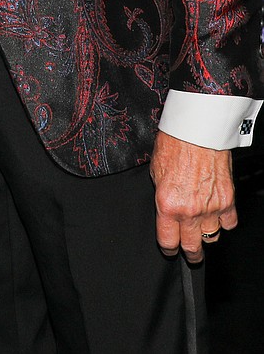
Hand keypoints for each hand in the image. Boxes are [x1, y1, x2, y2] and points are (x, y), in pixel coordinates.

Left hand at [150, 130, 236, 263]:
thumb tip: (165, 207)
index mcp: (168, 205)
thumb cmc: (174, 144)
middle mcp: (190, 211)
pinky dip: (224, 221)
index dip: (168, 249)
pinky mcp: (228, 200)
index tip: (170, 249)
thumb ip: (162, 195)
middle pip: (192, 247)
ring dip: (206, 235)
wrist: (197, 130)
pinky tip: (218, 215)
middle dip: (190, 254)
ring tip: (202, 231)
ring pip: (212, 237)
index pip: (168, 241)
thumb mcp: (156, 172)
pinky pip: (229, 223)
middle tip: (190, 254)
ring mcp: (211, 208)